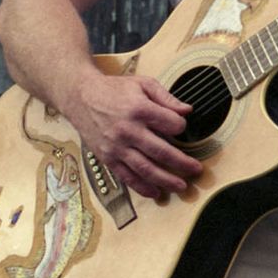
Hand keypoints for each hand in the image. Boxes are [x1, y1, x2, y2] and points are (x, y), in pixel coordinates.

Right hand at [66, 70, 201, 199]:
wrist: (80, 97)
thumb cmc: (114, 89)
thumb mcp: (142, 84)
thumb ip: (166, 97)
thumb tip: (187, 111)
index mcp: (139, 109)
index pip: (171, 124)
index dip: (181, 127)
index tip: (181, 128)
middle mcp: (128, 130)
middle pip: (161, 152)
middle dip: (182, 163)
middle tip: (196, 170)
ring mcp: (117, 147)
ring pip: (146, 169)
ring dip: (166, 180)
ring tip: (182, 186)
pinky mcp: (108, 157)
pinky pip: (127, 177)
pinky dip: (142, 187)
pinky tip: (156, 193)